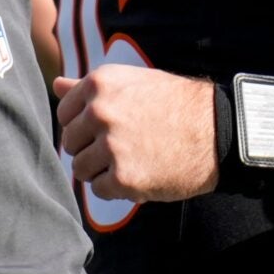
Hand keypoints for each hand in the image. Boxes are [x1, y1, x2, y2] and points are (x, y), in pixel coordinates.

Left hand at [53, 65, 217, 201]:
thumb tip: (56, 85)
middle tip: (121, 149)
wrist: (217, 132)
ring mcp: (111, 146)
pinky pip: (99, 190)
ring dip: (101, 171)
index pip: (65, 114)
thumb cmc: (176, 105)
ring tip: (130, 162)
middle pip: (70, 143)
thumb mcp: (133, 83)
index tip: (104, 130)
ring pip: (81, 169)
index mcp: (100, 85)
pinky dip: (116, 189)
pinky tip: (139, 175)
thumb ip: (89, 88)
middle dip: (90, 149)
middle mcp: (101, 112)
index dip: (83, 126)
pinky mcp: (123, 178)